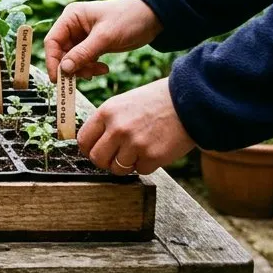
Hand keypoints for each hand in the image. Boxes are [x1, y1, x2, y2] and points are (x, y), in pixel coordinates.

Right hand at [44, 0, 162, 79]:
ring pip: (72, 59)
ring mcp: (82, 36)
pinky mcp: (92, 44)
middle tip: (84, 78)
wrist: (152, 17)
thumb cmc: (128, 19)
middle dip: (71, 67)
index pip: (53, 41)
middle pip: (62, 52)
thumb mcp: (105, 37)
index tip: (57, 78)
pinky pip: (84, 60)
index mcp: (71, 17)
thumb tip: (64, 69)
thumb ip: (83, 53)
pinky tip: (104, 69)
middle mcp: (73, 26)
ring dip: (83, 69)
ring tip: (99, 71)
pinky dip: (91, 67)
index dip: (53, 60)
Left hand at [78, 79, 195, 174]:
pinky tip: (154, 150)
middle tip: (116, 157)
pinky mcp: (152, 156)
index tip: (96, 151)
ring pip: (117, 169)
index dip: (89, 149)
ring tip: (138, 151)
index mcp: (107, 112)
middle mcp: (117, 129)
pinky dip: (146, 165)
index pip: (84, 140)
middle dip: (105, 161)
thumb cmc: (155, 102)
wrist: (189, 102)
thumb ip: (107, 122)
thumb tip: (93, 143)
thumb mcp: (123, 103)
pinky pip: (140, 171)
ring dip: (126, 164)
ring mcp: (134, 144)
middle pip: (97, 159)